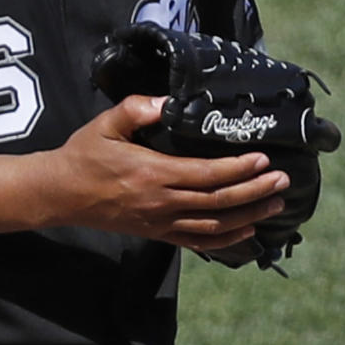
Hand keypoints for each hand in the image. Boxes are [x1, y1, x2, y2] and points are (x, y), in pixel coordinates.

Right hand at [34, 96, 289, 250]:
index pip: (206, 175)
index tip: (263, 159)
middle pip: (218, 202)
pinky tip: (247, 232)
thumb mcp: (105, 124)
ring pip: (214, 225)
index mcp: (152, 173)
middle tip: (283, 181)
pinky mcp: (157, 233)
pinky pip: (198, 241)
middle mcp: (161, 202)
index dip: (238, 169)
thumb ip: (136, 108)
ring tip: (276, 204)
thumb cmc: (84, 155)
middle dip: (254, 191)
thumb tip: (168, 102)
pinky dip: (226, 239)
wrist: (61, 194)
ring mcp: (160, 222)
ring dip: (249, 215)